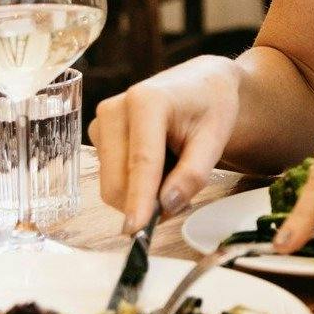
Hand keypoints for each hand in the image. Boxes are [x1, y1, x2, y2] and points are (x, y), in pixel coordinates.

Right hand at [89, 53, 241, 229]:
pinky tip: (157, 163)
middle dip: (145, 202)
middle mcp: (115, 109)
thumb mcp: (215, 139)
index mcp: (146, 101)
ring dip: (141, 192)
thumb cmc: (210, 106)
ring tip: (172, 168)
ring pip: (112, 184)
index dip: (139, 199)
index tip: (137, 229)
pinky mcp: (98, 135)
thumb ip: (193, 174)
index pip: (141, 162)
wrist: (201, 84)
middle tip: (180, 196)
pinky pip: (111, 177)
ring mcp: (102, 122)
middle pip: (117, 180)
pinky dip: (134, 183)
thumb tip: (166, 206)